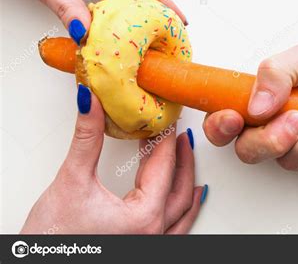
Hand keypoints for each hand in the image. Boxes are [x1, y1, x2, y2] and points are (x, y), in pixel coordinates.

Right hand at [21, 85, 206, 233]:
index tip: (166, 117)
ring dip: (186, 178)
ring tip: (185, 154)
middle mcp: (153, 233)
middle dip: (180, 155)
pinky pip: (177, 226)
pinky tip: (192, 196)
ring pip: (181, 207)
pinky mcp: (141, 245)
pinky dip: (186, 207)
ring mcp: (150, 242)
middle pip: (179, 185)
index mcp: (143, 217)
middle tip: (177, 130)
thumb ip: (87, 138)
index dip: (165, 137)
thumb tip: (91, 104)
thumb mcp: (72, 181)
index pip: (163, 165)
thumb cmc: (54, 238)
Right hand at [204, 42, 297, 177]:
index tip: (233, 118)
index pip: (224, 120)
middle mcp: (274, 127)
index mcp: (263, 100)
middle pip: (249, 151)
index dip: (220, 126)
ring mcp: (297, 148)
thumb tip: (255, 104)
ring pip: (289, 161)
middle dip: (273, 139)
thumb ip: (277, 73)